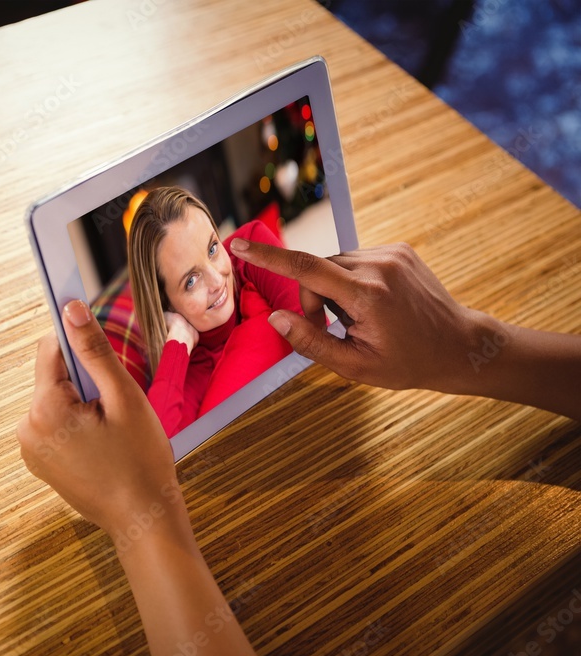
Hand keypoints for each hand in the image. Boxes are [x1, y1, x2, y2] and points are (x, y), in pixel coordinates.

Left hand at [17, 301, 261, 655]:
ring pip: (56, 401)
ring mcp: (30, 450)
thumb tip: (71, 308)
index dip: (77, 339)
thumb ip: (95, 350)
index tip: (97, 337)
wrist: (142, 520)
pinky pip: (55, 425)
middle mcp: (26, 429)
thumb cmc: (140, 461)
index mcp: (44, 409)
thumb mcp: (123, 398)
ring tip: (112, 431)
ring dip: (83, 404)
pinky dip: (77, 425)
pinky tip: (103, 446)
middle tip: (116, 407)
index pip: (51, 350)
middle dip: (85, 382)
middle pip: (54, 378)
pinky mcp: (39, 463)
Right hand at [229, 239, 476, 391]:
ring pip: (335, 264)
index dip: (267, 257)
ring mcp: (392, 254)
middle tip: (334, 328)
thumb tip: (275, 318)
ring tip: (359, 318)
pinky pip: (355, 260)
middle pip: (318, 271)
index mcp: (367, 296)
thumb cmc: (408, 363)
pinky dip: (352, 280)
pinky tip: (374, 304)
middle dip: (314, 299)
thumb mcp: (355, 366)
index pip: (306, 269)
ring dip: (333, 289)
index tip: (239, 244)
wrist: (461, 346)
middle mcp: (379, 266)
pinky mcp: (399, 249)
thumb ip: (310, 342)